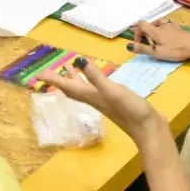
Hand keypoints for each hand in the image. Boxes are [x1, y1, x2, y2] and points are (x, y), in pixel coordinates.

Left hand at [40, 58, 165, 141]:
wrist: (149, 130)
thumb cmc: (131, 110)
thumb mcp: (113, 91)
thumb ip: (96, 77)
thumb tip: (78, 60)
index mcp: (92, 96)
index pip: (68, 86)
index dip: (54, 79)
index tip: (39, 74)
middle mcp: (95, 99)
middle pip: (73, 88)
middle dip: (61, 79)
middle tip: (51, 70)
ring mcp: (106, 101)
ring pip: (84, 89)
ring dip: (75, 79)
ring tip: (69, 68)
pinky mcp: (116, 102)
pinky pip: (96, 90)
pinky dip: (90, 82)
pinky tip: (96, 80)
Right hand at [127, 20, 189, 61]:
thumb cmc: (175, 50)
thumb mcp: (157, 53)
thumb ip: (142, 49)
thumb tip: (128, 45)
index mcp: (155, 30)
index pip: (140, 24)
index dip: (136, 33)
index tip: (139, 44)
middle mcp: (161, 25)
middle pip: (149, 24)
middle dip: (146, 34)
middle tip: (150, 45)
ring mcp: (171, 25)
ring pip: (159, 22)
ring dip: (154, 29)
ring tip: (156, 39)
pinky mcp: (179, 28)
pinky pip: (168, 24)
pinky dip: (164, 27)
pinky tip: (168, 32)